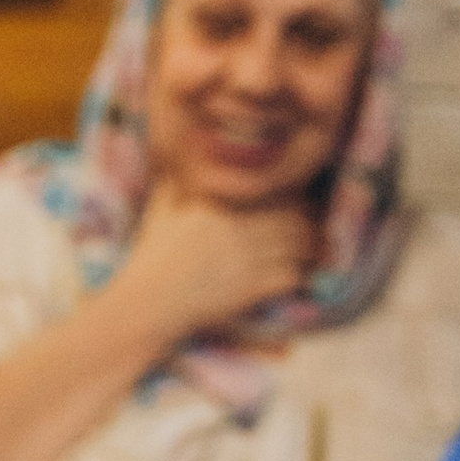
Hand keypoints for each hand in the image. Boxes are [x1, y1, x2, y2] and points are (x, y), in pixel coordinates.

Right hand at [114, 189, 316, 350]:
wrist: (149, 303)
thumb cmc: (152, 255)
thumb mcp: (161, 206)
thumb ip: (180, 179)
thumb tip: (187, 157)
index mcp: (225, 200)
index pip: (277, 188)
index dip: (292, 195)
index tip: (294, 203)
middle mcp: (242, 223)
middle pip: (297, 215)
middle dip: (307, 222)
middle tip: (309, 228)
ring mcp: (251, 255)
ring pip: (302, 244)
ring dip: (308, 249)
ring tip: (307, 253)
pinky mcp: (255, 286)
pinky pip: (293, 275)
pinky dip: (297, 276)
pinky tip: (289, 277)